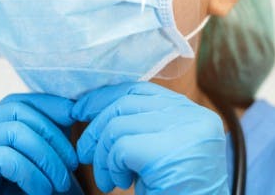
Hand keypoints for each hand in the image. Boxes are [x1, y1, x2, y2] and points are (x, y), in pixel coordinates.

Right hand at [0, 93, 77, 193]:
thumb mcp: (33, 171)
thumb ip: (44, 143)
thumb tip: (70, 111)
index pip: (16, 102)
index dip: (48, 104)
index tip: (75, 114)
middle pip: (17, 110)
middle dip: (52, 134)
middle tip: (72, 164)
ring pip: (14, 131)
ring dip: (47, 158)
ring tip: (60, 183)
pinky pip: (5, 157)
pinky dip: (31, 174)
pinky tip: (41, 191)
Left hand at [72, 82, 228, 194]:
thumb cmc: (172, 192)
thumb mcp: (158, 149)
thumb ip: (140, 125)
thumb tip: (91, 106)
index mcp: (194, 113)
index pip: (140, 90)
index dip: (105, 98)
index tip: (80, 110)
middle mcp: (194, 117)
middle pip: (126, 103)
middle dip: (95, 128)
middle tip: (85, 153)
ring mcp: (184, 132)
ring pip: (117, 126)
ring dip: (102, 156)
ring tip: (108, 179)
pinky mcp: (168, 151)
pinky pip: (119, 148)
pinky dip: (110, 167)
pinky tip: (120, 183)